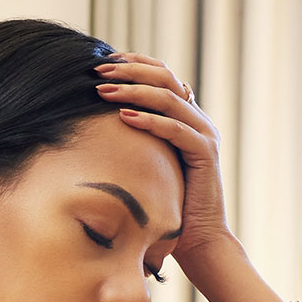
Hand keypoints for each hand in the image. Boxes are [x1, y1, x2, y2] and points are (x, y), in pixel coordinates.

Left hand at [92, 51, 231, 263]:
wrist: (199, 240)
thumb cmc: (169, 205)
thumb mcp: (148, 162)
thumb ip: (136, 137)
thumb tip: (96, 120)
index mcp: (186, 117)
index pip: (162, 73)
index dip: (133, 62)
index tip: (102, 61)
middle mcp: (199, 120)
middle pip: (165, 76)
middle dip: (129, 70)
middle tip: (97, 70)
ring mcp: (205, 135)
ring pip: (169, 97)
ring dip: (133, 90)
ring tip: (103, 90)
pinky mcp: (206, 154)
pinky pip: (176, 129)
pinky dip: (150, 120)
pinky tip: (124, 116)